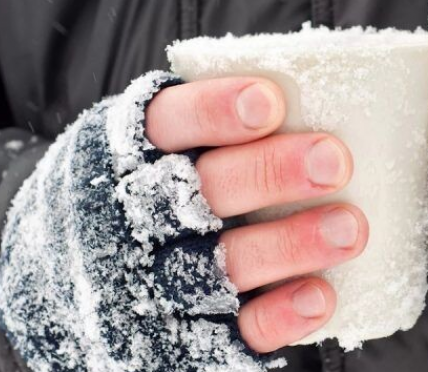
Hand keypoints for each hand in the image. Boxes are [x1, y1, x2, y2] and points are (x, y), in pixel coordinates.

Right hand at [144, 77, 368, 352]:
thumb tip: (320, 94)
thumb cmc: (151, 191)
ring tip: (350, 228)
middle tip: (334, 161)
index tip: (270, 103)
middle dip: (270, 173)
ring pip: (224, 262)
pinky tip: (320, 295)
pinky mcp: (186, 334)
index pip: (167, 124)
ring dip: (290, 244)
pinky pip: (233, 329)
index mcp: (130, 155)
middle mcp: (137, 217)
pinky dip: (278, 314)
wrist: (78, 290)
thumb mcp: (157, 146)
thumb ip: (216, 126)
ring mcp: (158, 280)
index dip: (214, 112)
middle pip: (203, 192)